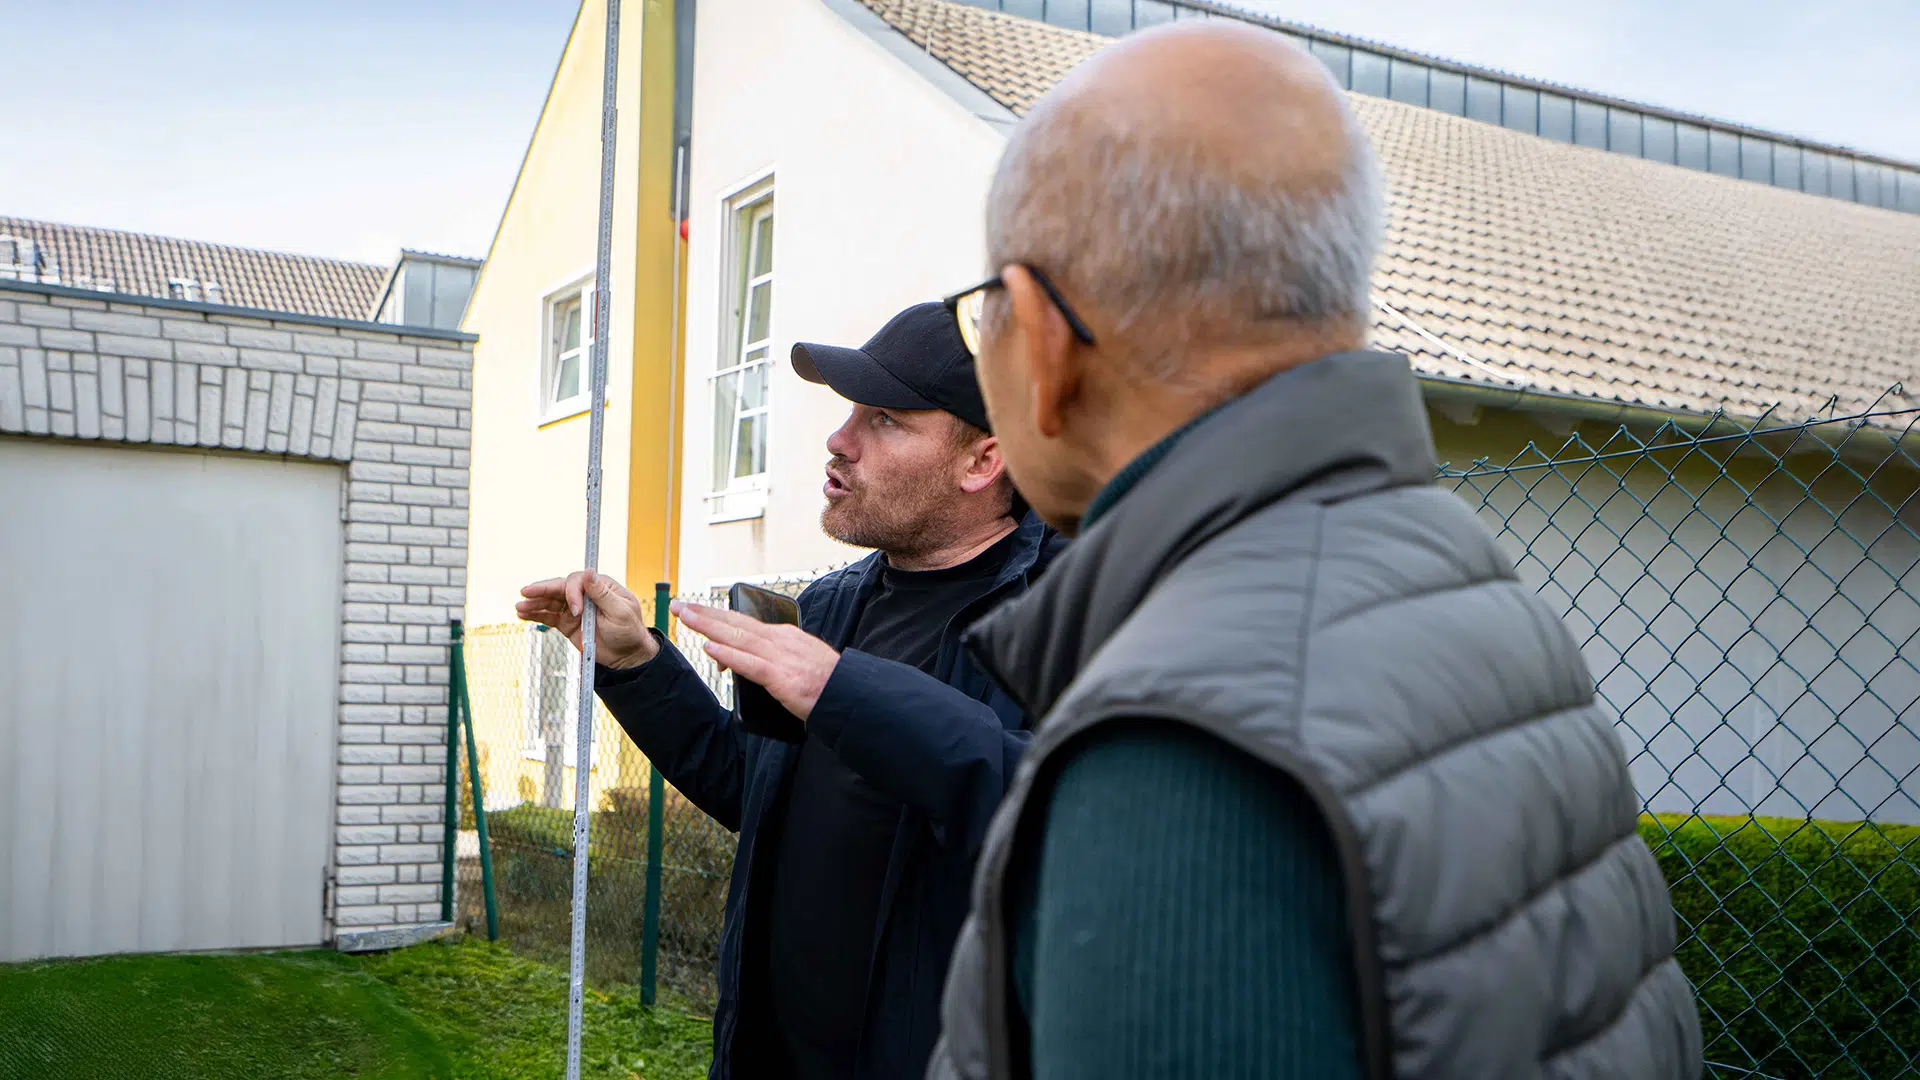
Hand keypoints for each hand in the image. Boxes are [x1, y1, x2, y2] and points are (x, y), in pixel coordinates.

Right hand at [515, 571, 659, 668]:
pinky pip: (549, 617)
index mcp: (599, 586)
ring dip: (534, 603)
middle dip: (542, 590)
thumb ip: (602, 594)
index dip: (572, 592)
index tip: (576, 610)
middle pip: (559, 588)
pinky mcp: (567, 623)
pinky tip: (523, 615)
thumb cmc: (629, 631)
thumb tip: (588, 572)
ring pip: (550, 601)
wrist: (626, 655)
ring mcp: (574, 609)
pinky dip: (536, 615)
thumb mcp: (621, 612)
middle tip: (526, 592)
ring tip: (519, 606)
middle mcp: (584, 595)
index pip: (578, 581)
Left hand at [670, 600, 839, 721]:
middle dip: (705, 614)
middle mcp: (780, 641)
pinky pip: (750, 664)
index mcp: (784, 637)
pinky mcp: (781, 677)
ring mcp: (781, 657)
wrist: (849, 695)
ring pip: (738, 638)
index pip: (745, 624)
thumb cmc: (825, 683)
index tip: (696, 613)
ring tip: (686, 618)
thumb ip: (774, 660)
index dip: (717, 618)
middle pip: (736, 623)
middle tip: (680, 606)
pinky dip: (729, 655)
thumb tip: (747, 663)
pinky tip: (711, 648)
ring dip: (709, 626)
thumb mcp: (799, 662)